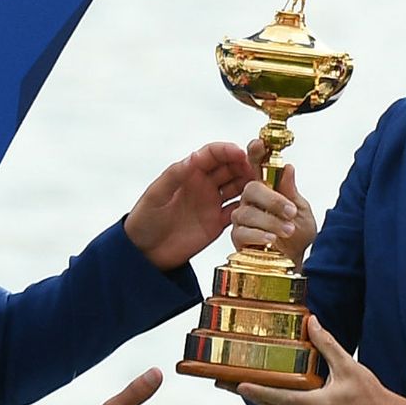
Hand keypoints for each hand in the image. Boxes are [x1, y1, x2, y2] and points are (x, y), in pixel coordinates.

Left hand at [124, 142, 253, 269]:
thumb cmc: (144, 220)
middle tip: (258, 171)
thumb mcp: (156, 196)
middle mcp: (203, 185)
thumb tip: (194, 156)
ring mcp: (212, 203)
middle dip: (245, 166)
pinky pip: (238, 212)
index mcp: (188, 172)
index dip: (228, 151)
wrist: (144, 253)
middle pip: (230, 168)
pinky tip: (255, 209)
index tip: (241, 154)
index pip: (212, 154)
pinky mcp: (217, 223)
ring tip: (262, 188)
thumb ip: (175, 176)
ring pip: (238, 188)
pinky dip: (248, 209)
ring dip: (250, 186)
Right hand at [230, 139, 316, 266]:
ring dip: (270, 221)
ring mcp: (242, 217)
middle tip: (290, 211)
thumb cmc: (298, 234)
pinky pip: (242, 232)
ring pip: (247, 212)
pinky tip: (271, 240)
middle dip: (272, 199)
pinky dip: (258, 235)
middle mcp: (251, 199)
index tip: (258, 144)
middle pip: (251, 188)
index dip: (255, 153)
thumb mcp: (301, 210)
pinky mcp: (238, 236)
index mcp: (266, 187)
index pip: (256, 165)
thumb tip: (287, 167)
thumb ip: (291, 191)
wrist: (294, 259)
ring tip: (287, 230)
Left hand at [236, 317, 391, 404]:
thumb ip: (326, 344)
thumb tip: (311, 321)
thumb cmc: (369, 395)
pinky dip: (274, 404)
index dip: (256, 391)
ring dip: (260, 399)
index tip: (237, 384)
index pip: (278, 398)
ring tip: (239, 385)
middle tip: (224, 382)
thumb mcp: (347, 366)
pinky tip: (266, 392)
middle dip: (247, 393)